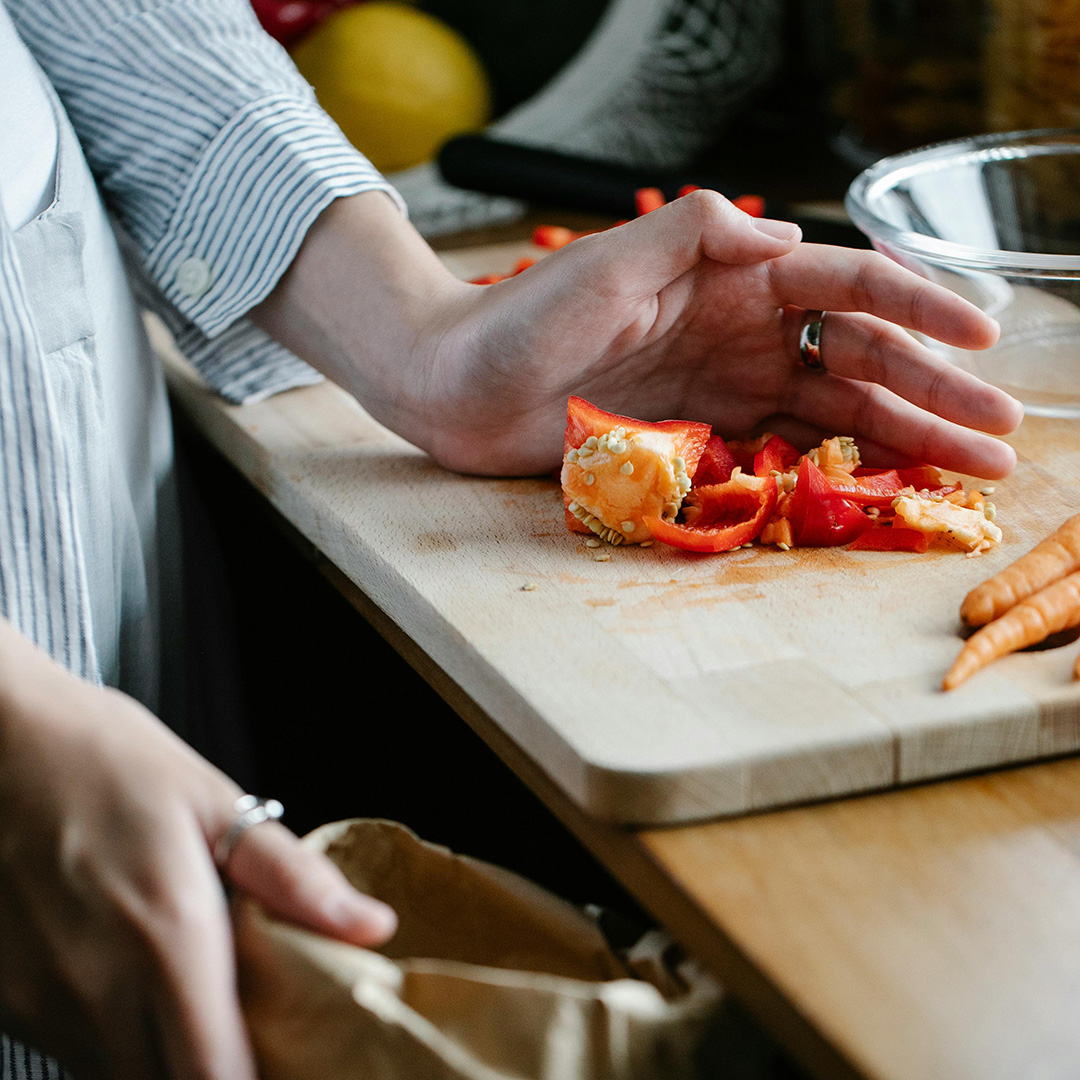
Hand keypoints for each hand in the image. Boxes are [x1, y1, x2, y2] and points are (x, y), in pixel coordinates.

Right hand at [0, 619, 395, 1079]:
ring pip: (115, 1073)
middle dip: (214, 1071)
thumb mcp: (213, 803)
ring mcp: (42, 1002)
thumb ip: (293, 880)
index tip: (290, 1062)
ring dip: (160, 1054)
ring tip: (191, 995)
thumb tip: (371, 927)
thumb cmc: (106, 759)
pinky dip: (110, 1033)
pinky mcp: (6, 1001)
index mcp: (167, 938)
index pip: (217, 1077)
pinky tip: (131, 976)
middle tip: (246, 1030)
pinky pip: (71, 1047)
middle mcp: (98, 989)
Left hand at [254, 190, 1022, 479]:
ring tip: (973, 470)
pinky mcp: (700, 434)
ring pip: (834, 408)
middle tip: (1003, 434)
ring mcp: (724, 385)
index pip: (844, 285)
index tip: (981, 339)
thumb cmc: (521, 318)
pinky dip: (838, 464)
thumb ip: (695, 233)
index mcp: (731, 277)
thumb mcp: (608, 260)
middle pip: (858, 356)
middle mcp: (741, 329)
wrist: (458, 387)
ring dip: (905, 436)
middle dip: (933, 392)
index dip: (918, 307)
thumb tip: (786, 235)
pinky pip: (785, 448)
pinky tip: (887, 484)